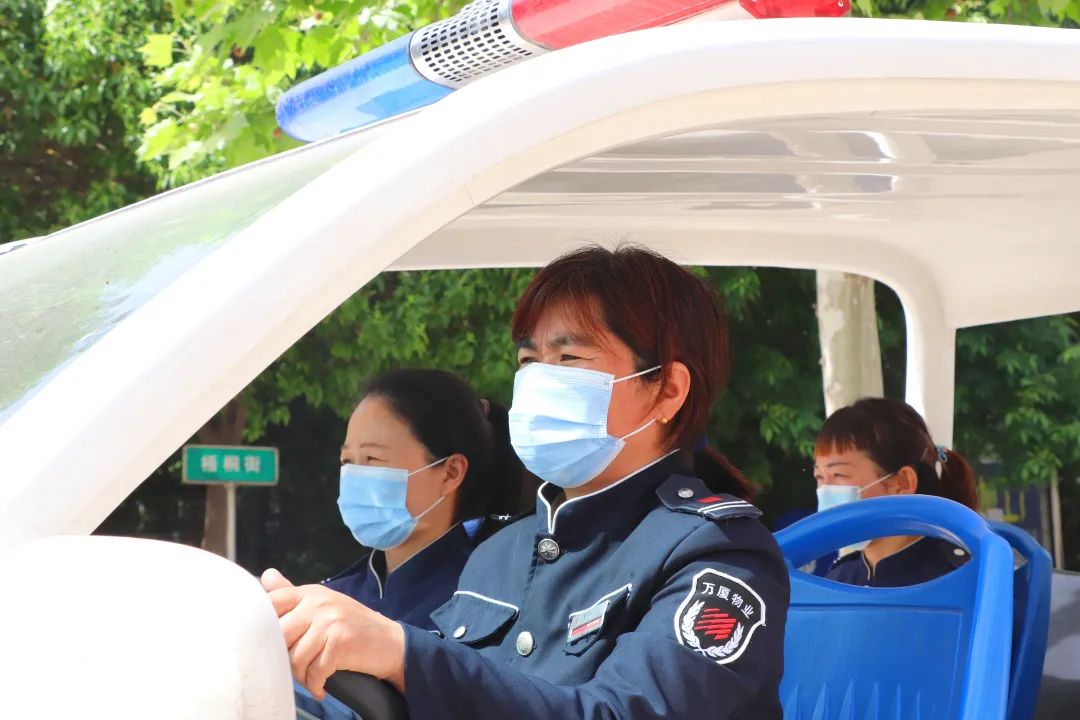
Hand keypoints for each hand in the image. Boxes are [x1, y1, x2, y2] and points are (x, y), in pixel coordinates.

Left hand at [260, 568, 406, 698]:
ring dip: (302, 676)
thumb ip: (292, 594)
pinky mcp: (340, 642)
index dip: (264, 626)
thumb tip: (266, 576)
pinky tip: (322, 685)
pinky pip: (314, 671)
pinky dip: (316, 684)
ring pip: (295, 657)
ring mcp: (330, 621)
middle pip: (279, 635)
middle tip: (297, 667)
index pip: (272, 601)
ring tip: (312, 677)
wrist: (391, 643)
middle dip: (284, 658)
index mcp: (311, 593)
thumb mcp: (323, 604)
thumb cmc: (353, 627)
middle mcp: (319, 603)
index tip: (271, 644)